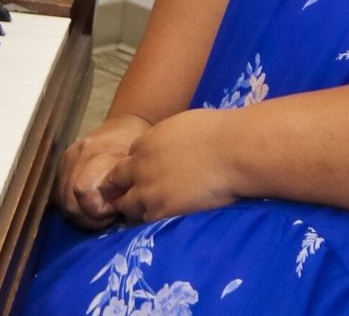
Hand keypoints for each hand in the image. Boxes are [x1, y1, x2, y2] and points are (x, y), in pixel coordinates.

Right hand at [54, 114, 150, 228]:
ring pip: (63, 203)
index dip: (99, 210)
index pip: (84, 191)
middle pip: (70, 203)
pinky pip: (60, 197)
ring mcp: (66, 160)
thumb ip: (127, 185)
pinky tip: (90, 206)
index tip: (115, 211)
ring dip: (81, 215)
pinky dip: (75, 207)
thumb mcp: (139, 163)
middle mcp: (76, 155)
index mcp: (97, 151)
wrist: (125, 124)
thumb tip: (122, 212)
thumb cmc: (137, 145)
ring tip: (101, 212)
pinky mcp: (61, 165)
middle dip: (90, 218)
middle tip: (109, 216)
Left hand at [101, 108, 242, 222]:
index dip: (135, 169)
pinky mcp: (161, 211)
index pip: (129, 160)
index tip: (144, 176)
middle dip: (121, 190)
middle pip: (116, 183)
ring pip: (127, 206)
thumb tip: (174, 148)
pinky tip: (161, 223)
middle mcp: (139, 167)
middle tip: (129, 199)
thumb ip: (168, 141)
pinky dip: (150, 222)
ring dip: (134, 210)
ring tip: (146, 215)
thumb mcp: (182, 125)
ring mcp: (147, 191)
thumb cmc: (218, 132)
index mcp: (145, 142)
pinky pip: (146, 221)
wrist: (231, 150)